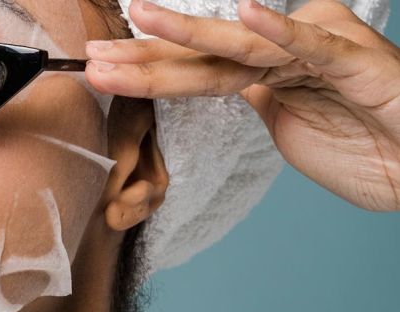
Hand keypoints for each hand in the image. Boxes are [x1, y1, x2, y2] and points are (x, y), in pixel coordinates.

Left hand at [86, 0, 399, 210]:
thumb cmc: (366, 147)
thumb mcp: (290, 126)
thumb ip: (259, 102)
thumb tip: (232, 89)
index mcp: (268, 74)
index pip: (197, 72)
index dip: (149, 71)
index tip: (102, 69)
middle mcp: (285, 56)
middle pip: (206, 56)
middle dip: (147, 56)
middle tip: (95, 54)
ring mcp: (317, 52)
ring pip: (243, 45)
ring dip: (188, 35)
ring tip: (140, 18)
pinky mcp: (353, 61)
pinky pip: (311, 46)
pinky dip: (279, 31)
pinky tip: (242, 14)